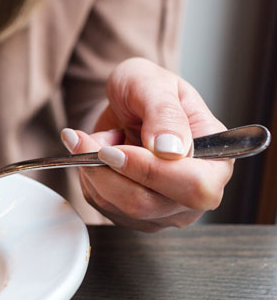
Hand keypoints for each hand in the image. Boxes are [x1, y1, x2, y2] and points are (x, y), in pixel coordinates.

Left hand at [60, 57, 232, 230]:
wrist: (126, 103)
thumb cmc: (147, 90)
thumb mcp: (154, 85)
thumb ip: (165, 113)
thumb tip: (170, 149)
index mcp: (216, 161)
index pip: (193, 186)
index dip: (150, 171)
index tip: (114, 149)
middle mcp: (194, 194)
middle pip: (147, 203)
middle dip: (108, 170)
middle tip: (84, 140)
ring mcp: (164, 209)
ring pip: (119, 207)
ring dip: (93, 169)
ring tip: (93, 139)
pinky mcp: (133, 215)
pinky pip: (102, 204)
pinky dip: (89, 177)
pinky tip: (96, 155)